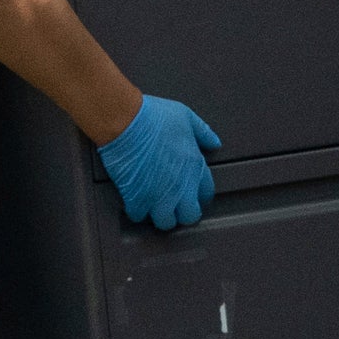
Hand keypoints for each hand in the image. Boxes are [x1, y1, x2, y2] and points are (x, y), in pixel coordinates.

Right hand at [98, 94, 220, 229]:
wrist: (125, 121)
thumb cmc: (152, 116)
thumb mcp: (185, 116)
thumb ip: (202, 132)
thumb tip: (214, 142)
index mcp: (194, 166)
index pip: (205, 194)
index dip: (197, 196)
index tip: (190, 194)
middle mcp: (180, 185)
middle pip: (189, 216)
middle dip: (182, 212)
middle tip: (173, 206)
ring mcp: (159, 194)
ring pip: (166, 223)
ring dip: (160, 216)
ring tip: (154, 208)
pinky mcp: (137, 198)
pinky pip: (139, 216)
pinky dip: (136, 211)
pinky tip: (134, 203)